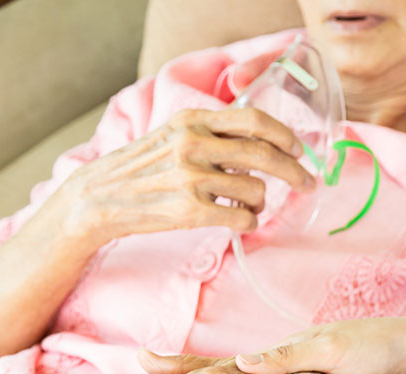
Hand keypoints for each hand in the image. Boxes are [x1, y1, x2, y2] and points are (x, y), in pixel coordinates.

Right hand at [45, 107, 315, 252]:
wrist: (98, 198)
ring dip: (261, 202)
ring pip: (257, 190)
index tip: (298, 149)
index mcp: (192, 120)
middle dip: (295, 171)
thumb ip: (213, 133)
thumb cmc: (143, 169)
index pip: (254, 120)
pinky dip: (248, 222)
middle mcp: (193, 144)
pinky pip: (244, 218)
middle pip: (266, 155)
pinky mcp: (191, 211)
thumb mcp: (173, 135)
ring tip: (247, 204)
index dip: (284, 135)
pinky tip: (237, 220)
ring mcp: (192, 178)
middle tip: (308, 183)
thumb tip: (265, 142)